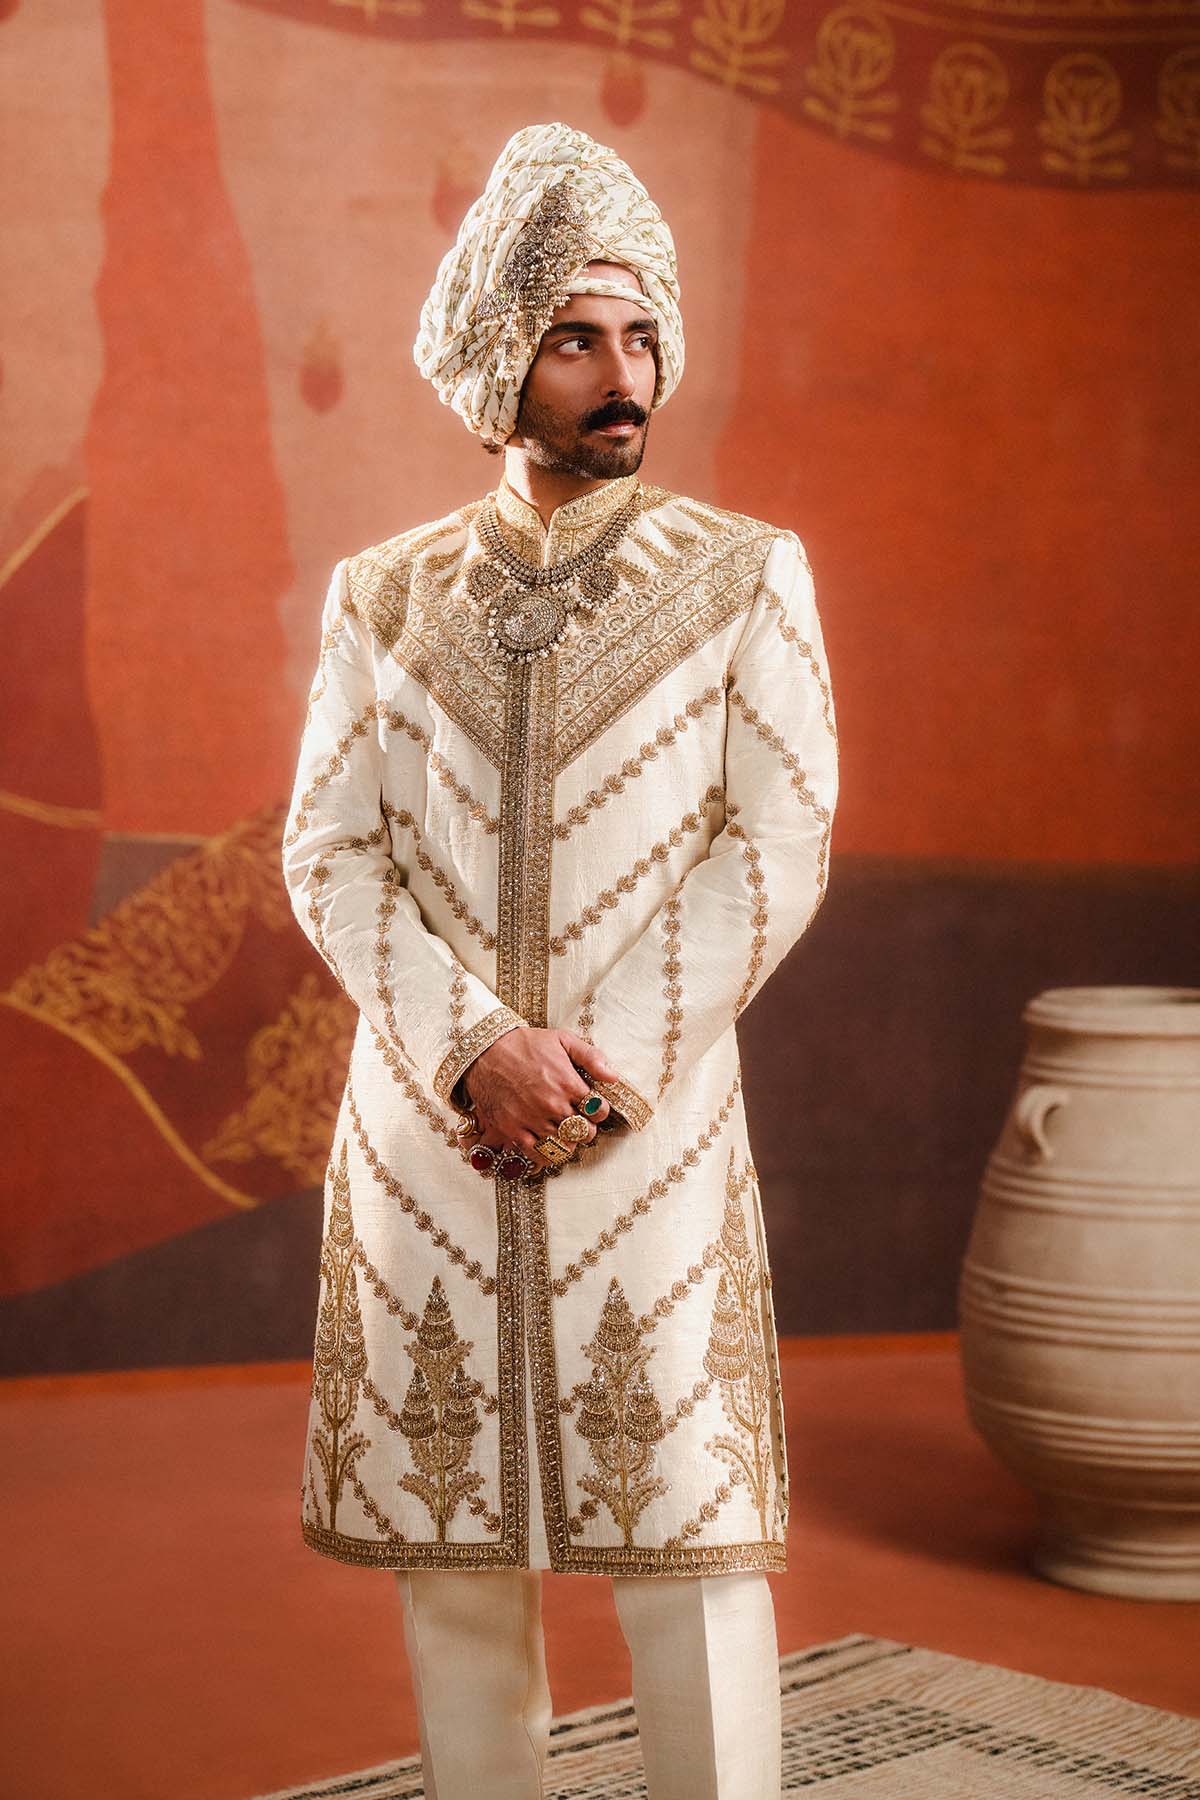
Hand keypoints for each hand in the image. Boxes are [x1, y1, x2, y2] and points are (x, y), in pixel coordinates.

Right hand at [462, 1028, 618, 1172]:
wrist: (484, 1050)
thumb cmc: (525, 1043)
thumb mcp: (562, 1039)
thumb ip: (591, 1057)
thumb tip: (614, 1077)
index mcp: (568, 1083)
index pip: (599, 1110)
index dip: (599, 1110)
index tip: (592, 1107)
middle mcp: (552, 1104)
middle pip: (584, 1132)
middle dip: (586, 1128)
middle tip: (579, 1121)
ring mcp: (532, 1119)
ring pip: (563, 1145)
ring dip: (567, 1141)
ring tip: (563, 1131)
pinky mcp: (513, 1129)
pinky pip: (537, 1153)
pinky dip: (546, 1153)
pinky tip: (547, 1144)